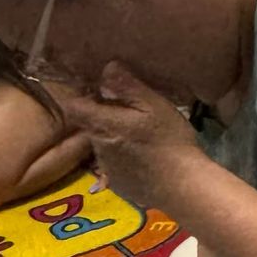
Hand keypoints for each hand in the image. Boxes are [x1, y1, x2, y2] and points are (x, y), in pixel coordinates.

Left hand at [48, 62, 201, 209]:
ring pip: (104, 145)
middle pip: (91, 125)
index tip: (97, 90)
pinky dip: (125, 158)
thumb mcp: (154, 105)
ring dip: (116, 137)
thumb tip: (106, 68)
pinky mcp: (119, 186)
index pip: (73, 107)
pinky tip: (146, 159)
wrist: (184, 188)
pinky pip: (115, 165)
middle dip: (105, 116)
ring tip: (142, 136)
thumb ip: (127, 86)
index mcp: (103, 125)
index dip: (81, 96)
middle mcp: (98, 148)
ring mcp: (107, 170)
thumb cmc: (170, 141)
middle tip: (131, 111)